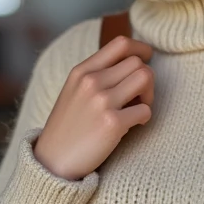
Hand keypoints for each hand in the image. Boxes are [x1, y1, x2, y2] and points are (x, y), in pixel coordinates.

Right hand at [33, 34, 154, 179]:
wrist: (53, 161)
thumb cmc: (69, 126)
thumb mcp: (74, 91)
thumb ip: (97, 74)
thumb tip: (132, 61)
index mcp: (82, 71)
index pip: (121, 43)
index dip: (141, 49)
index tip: (146, 59)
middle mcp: (91, 82)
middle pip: (138, 63)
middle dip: (146, 79)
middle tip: (139, 97)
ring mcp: (102, 102)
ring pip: (146, 78)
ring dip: (149, 94)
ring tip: (138, 107)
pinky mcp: (113, 123)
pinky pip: (146, 110)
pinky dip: (144, 118)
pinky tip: (132, 125)